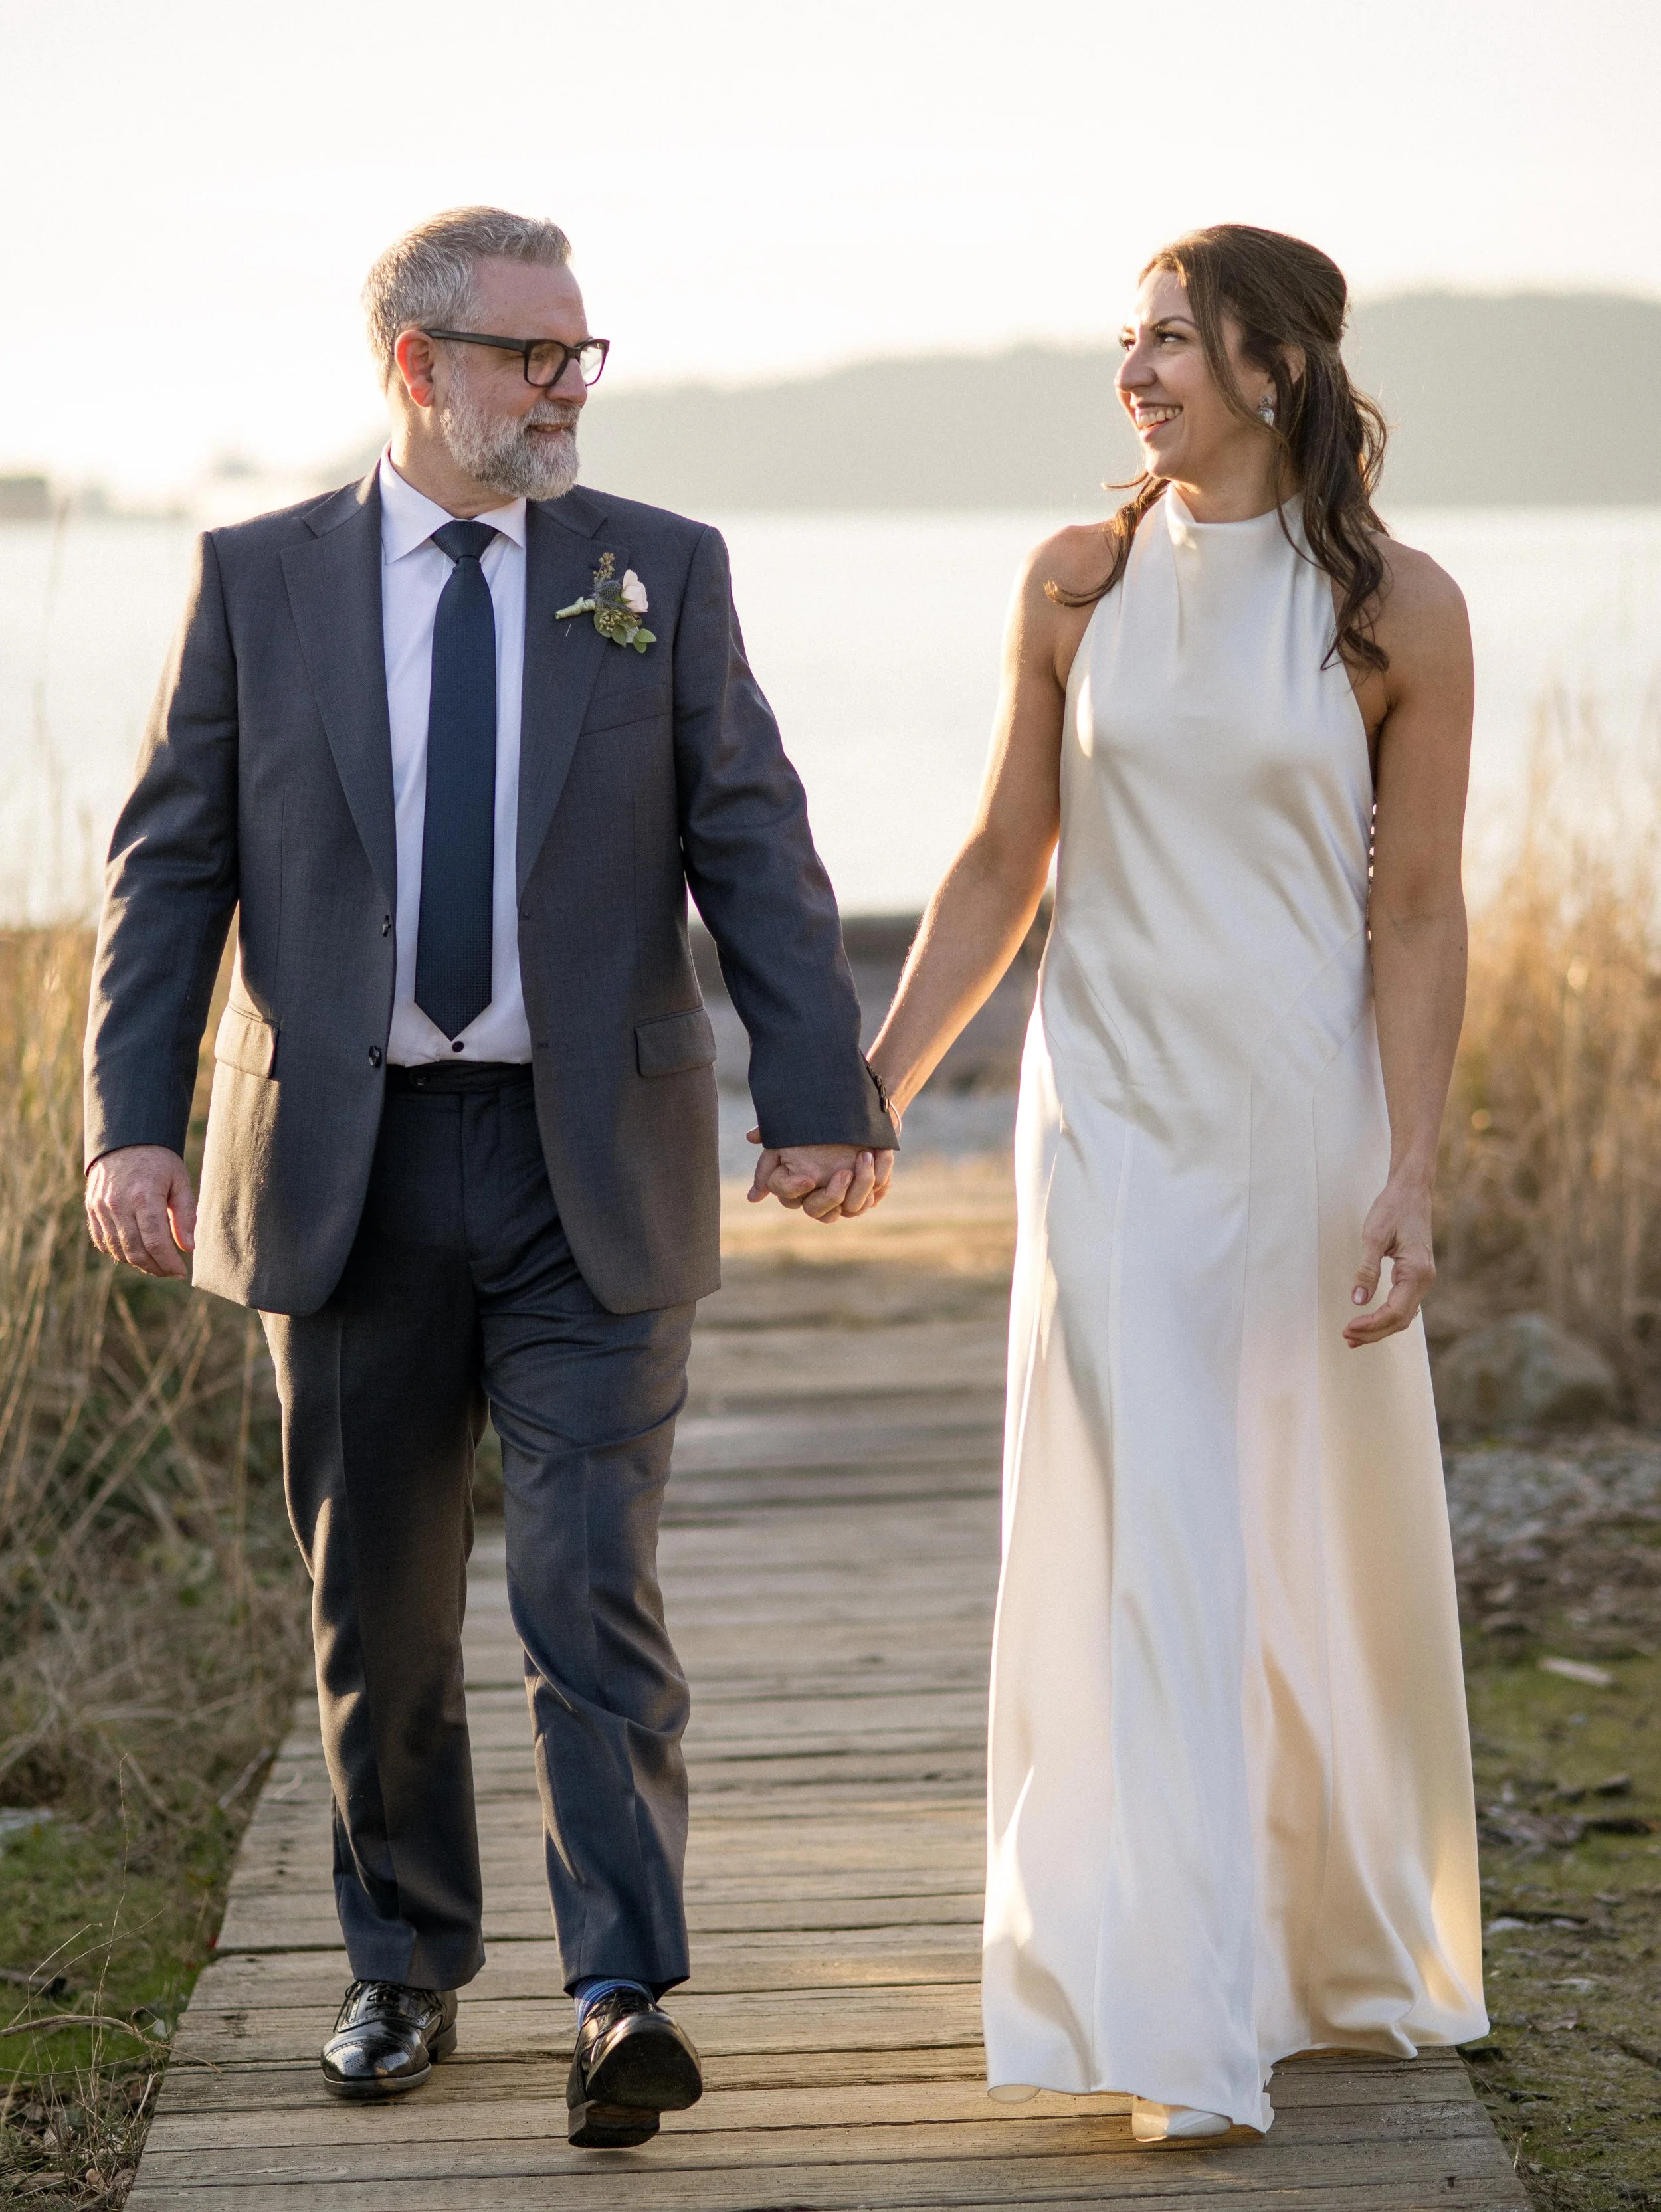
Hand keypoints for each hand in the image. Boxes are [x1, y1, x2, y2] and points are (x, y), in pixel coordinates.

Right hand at [85, 1145, 196, 1278]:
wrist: (125, 1141)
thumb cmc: (159, 1162)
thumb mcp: (180, 1182)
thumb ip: (185, 1215)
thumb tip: (188, 1248)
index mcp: (144, 1196)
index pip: (155, 1241)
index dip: (168, 1262)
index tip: (181, 1272)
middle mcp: (118, 1204)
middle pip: (135, 1250)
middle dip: (155, 1267)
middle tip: (170, 1272)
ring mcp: (101, 1208)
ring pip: (118, 1250)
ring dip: (138, 1264)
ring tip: (156, 1265)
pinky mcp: (91, 1209)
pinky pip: (103, 1242)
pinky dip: (120, 1253)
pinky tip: (136, 1255)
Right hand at [745, 1133, 894, 1220]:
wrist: (857, 1116)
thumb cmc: (818, 1126)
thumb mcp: (793, 1128)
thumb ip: (772, 1131)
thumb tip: (750, 1138)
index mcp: (800, 1188)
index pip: (793, 1200)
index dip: (796, 1191)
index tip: (807, 1178)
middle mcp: (822, 1198)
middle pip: (822, 1212)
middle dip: (835, 1194)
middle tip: (846, 1171)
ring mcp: (847, 1199)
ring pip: (855, 1207)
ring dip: (864, 1183)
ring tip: (868, 1155)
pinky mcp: (871, 1192)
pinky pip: (877, 1195)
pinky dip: (882, 1175)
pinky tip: (883, 1153)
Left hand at [1345, 1174, 1433, 1347]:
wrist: (1412, 1191)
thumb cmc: (1393, 1209)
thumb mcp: (1374, 1236)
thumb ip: (1367, 1270)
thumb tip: (1358, 1300)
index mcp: (1416, 1272)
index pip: (1394, 1312)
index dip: (1371, 1325)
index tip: (1347, 1328)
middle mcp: (1425, 1280)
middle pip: (1400, 1320)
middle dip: (1373, 1333)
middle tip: (1346, 1338)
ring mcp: (1423, 1279)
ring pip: (1404, 1315)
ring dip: (1380, 1328)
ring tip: (1354, 1336)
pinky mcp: (1417, 1275)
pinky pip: (1404, 1305)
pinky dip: (1387, 1317)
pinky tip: (1371, 1321)